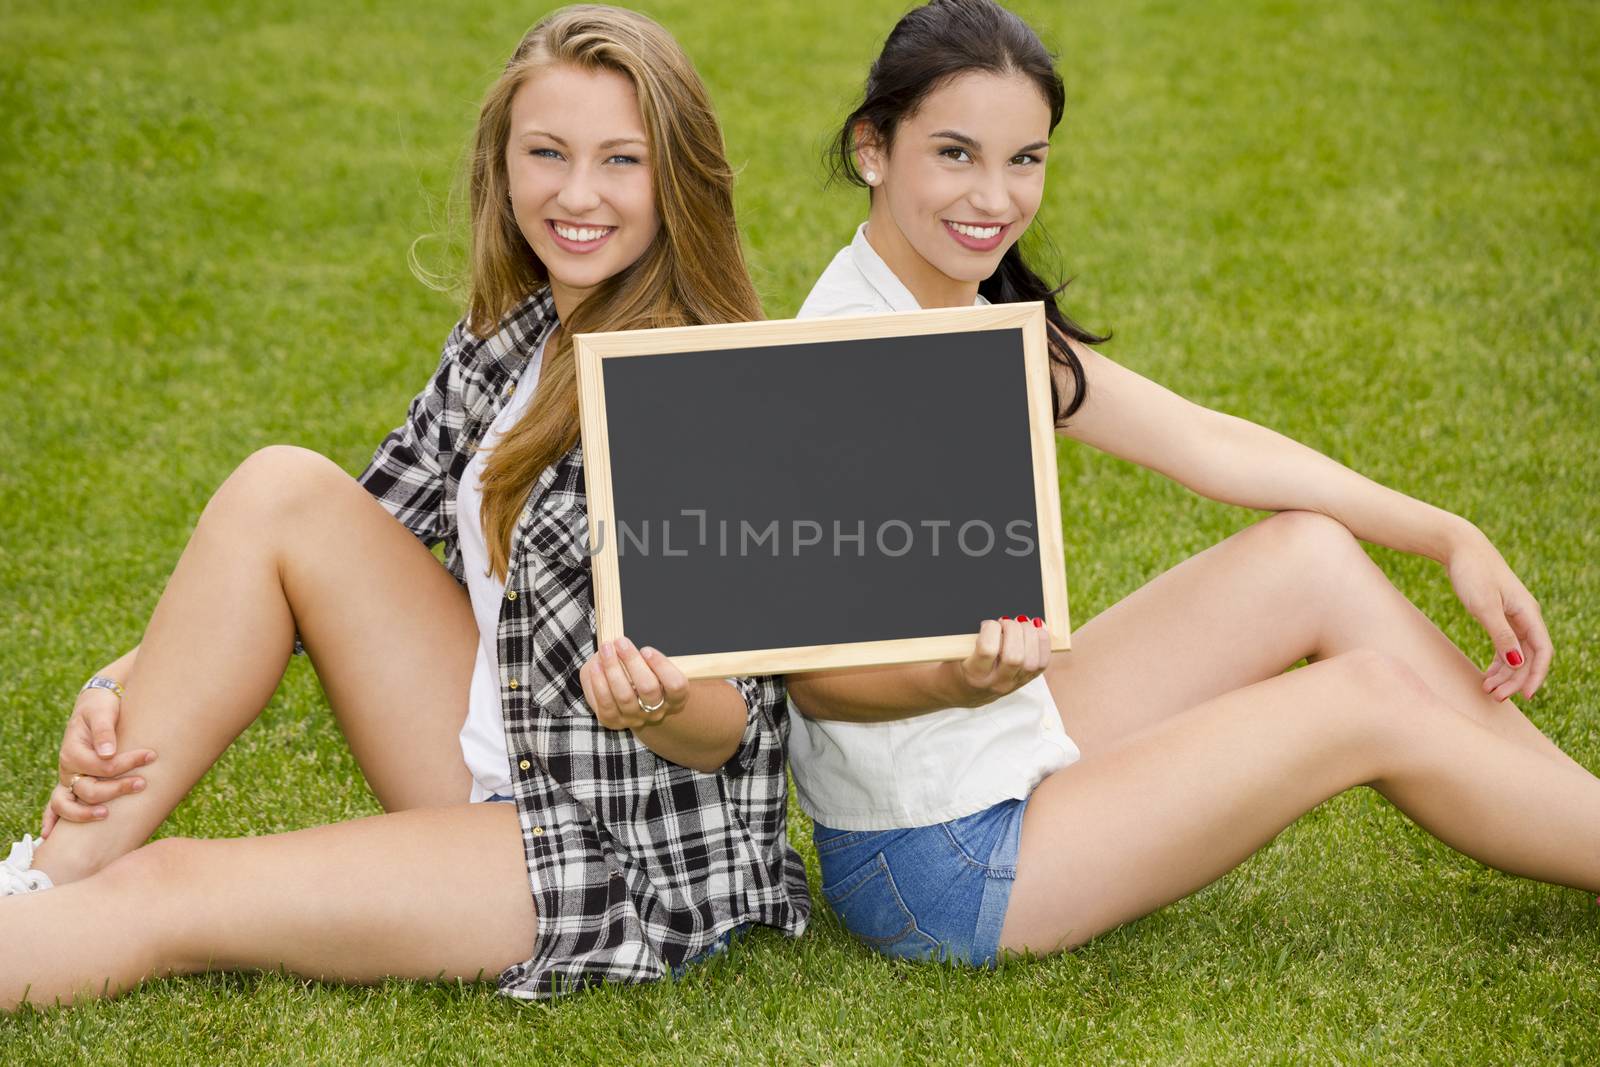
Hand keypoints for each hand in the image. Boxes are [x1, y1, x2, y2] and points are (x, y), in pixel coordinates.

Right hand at [40, 686, 156, 837]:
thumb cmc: (101, 707)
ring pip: (69, 804)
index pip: (100, 766)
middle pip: (88, 789)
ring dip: (86, 812)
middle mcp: (67, 768)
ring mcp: (68, 779)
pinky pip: (56, 806)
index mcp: (73, 750)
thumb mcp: (102, 711)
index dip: (125, 763)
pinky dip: (52, 820)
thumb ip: (104, 730)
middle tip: (142, 783)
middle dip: (116, 789)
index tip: (151, 755)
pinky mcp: (72, 784)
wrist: (95, 705)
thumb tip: (108, 753)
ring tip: (107, 814)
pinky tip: (50, 836)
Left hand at [579, 636, 690, 729]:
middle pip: (648, 688)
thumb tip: (626, 646)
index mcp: (675, 698)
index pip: (676, 685)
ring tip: (606, 648)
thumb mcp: (657, 670)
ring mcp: (635, 718)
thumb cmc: (647, 679)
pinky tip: (596, 665)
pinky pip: (605, 703)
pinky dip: (599, 682)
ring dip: (612, 669)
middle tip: (621, 642)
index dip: (661, 666)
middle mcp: (657, 711)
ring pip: (624, 696)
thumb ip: (649, 660)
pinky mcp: (614, 721)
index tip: (646, 649)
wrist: (635, 707)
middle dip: (632, 661)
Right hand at [946, 615, 1052, 707]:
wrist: (962, 691)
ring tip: (1021, 623)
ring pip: (1032, 661)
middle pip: (1015, 657)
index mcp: (974, 674)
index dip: (991, 629)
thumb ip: (973, 637)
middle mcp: (996, 682)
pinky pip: (1042, 664)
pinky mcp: (1025, 681)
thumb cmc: (958, 666)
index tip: (988, 623)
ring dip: (1031, 635)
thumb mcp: (956, 652)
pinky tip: (1036, 630)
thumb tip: (999, 619)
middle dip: (1013, 630)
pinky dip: (1043, 643)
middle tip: (1006, 621)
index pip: (988, 650)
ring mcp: (1013, 684)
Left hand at [1445, 528, 1550, 700]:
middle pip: (1529, 656)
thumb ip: (1501, 635)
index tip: (1524, 696)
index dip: (1536, 675)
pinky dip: (1498, 661)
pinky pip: (1506, 645)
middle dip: (1515, 680)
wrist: (1459, 548)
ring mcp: (1513, 616)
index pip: (1542, 651)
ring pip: (1517, 653)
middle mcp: (1525, 616)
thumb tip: (1517, 662)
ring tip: (1487, 691)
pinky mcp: (1499, 615)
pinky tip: (1487, 675)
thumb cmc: (1472, 573)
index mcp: (1528, 613)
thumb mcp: (1484, 606)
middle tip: (1495, 697)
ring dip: (1505, 674)